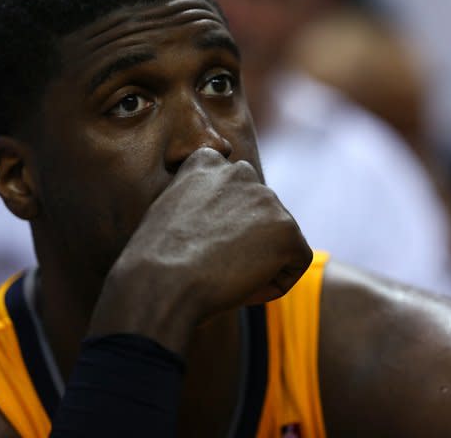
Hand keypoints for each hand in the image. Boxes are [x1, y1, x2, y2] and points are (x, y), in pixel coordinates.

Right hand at [88, 147, 311, 352]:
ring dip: (260, 261)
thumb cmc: (154, 259)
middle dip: (246, 241)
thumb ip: (200, 203)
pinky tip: (245, 288)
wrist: (161, 280)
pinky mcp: (287, 229)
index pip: (232, 189)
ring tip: (225, 277)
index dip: (222, 224)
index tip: (202, 244)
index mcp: (206, 161)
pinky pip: (296, 261)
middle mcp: (240, 171)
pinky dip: (275, 282)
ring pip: (278, 238)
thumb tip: (224, 223)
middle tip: (214, 266)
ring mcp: (266, 198)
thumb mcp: (170, 212)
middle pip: (258, 215)